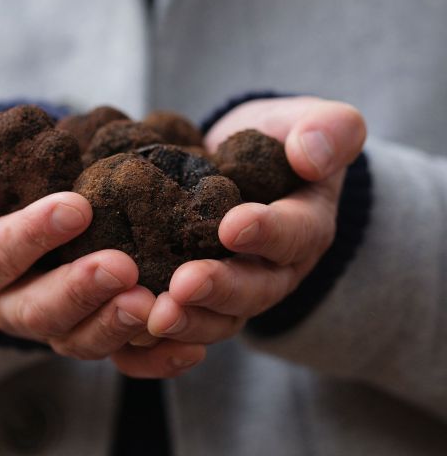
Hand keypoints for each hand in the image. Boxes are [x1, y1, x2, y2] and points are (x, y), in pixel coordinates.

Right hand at [0, 113, 204, 376]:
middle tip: (123, 268)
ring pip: (76, 341)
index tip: (78, 208)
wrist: (27, 200)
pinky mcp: (89, 331)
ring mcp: (51, 323)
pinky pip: (117, 357)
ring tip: (152, 304)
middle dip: (79, 293)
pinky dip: (152, 359)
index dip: (32, 235)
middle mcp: (7, 301)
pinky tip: (188, 347)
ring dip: (114, 327)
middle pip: (36, 312)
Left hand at [146, 96, 366, 343]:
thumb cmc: (276, 140)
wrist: (240, 161)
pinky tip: (131, 330)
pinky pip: (187, 325)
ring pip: (219, 318)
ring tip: (154, 315)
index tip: (232, 227)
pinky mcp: (202, 297)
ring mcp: (237, 288)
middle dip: (220, 290)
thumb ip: (329, 130)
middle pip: (254, 290)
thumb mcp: (311, 123)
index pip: (295, 233)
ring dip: (189, 321)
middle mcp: (274, 268)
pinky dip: (162, 335)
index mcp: (305, 225)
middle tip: (183, 286)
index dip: (267, 233)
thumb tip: (311, 156)